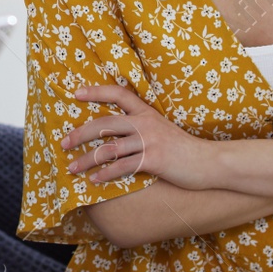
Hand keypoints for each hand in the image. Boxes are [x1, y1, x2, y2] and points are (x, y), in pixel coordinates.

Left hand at [61, 85, 212, 188]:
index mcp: (146, 112)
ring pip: (109, 148)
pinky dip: (105, 174)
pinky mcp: (153, 160)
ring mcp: (149, 141)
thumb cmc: (183, 148)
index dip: (96, 91)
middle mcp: (145, 123)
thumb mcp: (162, 129)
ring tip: (72, 168)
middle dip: (80, 133)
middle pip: (104, 123)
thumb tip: (115, 132)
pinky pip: (123, 166)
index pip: (118, 94)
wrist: (209, 161)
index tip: (76, 93)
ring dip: (87, 159)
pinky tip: (94, 180)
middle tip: (63, 142)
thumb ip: (141, 126)